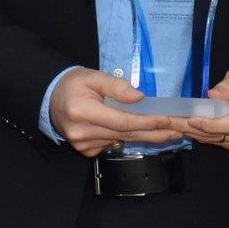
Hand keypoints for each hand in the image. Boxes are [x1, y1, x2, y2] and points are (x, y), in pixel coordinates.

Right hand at [49, 68, 182, 156]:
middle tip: (179, 131)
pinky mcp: (85, 151)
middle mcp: (82, 132)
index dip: (148, 122)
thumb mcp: (92, 76)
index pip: (123, 120)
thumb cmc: (73, 84)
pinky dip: (128, 138)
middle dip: (155, 133)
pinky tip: (142, 132)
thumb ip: (116, 86)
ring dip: (146, 136)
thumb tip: (140, 97)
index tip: (168, 120)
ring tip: (169, 132)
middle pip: (126, 134)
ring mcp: (83, 145)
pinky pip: (113, 144)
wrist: (49, 99)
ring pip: (122, 140)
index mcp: (83, 112)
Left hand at [174, 67, 228, 151]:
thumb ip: (228, 85)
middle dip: (193, 128)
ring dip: (195, 133)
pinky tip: (187, 128)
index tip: (191, 119)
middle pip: (221, 134)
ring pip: (217, 141)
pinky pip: (219, 142)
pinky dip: (203, 136)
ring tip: (172, 124)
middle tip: (169, 121)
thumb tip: (211, 96)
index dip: (211, 124)